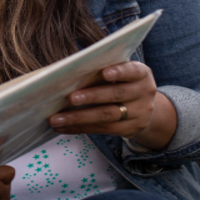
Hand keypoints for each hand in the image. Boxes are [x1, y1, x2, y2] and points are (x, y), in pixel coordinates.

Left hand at [48, 61, 176, 149]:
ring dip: (78, 117)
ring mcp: (140, 114)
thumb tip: (65, 73)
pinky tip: (62, 127)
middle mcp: (144, 93)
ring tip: (56, 119)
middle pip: (116, 95)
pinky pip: (102, 130)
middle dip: (92, 97)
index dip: (119, 72)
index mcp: (141, 73)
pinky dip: (79, 128)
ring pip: (107, 115)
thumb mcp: (119, 72)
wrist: (144, 106)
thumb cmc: (120, 81)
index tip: (103, 73)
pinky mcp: (130, 130)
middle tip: (70, 98)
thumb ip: (101, 69)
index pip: (132, 71)